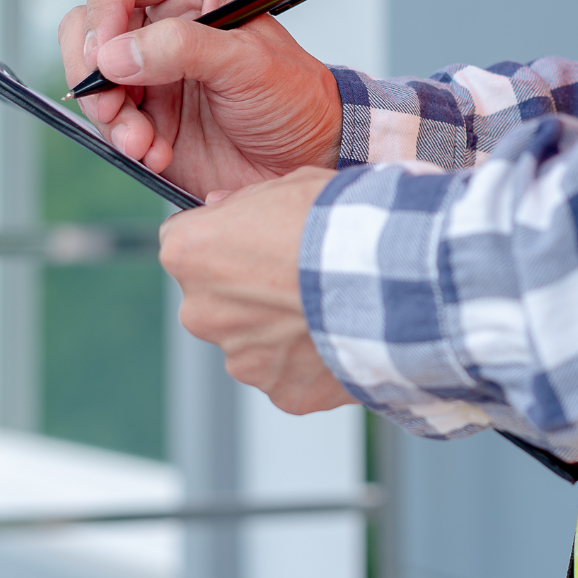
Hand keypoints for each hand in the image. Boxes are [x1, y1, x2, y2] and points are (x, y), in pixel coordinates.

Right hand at [58, 0, 342, 196]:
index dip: (103, 9)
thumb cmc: (295, 98)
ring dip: (109, 116)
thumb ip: (182, 49)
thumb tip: (115, 54)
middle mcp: (162, 25)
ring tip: (144, 142)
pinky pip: (108, 122)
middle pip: (88, 27)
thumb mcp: (249, 64)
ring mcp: (150, 71)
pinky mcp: (146, 115)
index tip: (108, 56)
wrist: (308, 157)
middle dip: (93, 71)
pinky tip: (157, 154)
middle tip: (114, 106)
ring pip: (90, 79)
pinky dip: (124, 141)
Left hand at [159, 167, 355, 413]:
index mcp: (190, 254)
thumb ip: (245, 202)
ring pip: (252, 342)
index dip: (222, 241)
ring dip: (279, 330)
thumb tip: (222, 208)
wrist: (394, 279)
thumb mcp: (289, 185)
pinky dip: (309, 362)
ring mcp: (241, 359)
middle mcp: (201, 312)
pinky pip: (289, 375)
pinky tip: (339, 336)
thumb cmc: (341, 225)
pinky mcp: (281, 392)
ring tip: (328, 308)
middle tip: (297, 277)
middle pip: (215, 301)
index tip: (252, 241)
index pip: (183, 245)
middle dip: (247, 292)